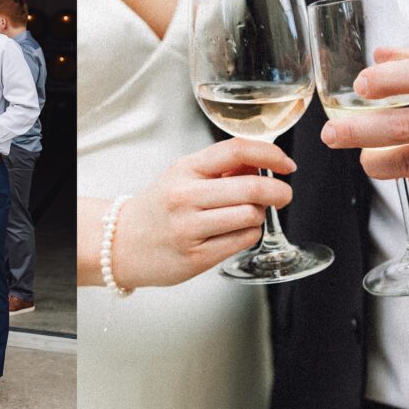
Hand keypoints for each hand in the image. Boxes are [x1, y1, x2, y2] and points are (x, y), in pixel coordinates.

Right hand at [109, 138, 295, 287]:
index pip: (237, 151)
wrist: (121, 243)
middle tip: (283, 195)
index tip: (287, 165)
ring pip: (251, 216)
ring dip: (259, 215)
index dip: (271, 154)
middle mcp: (185, 196)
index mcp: (185, 169)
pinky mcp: (196, 257)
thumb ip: (221, 168)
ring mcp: (190, 228)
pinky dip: (249, 235)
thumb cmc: (159, 207)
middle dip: (278, 192)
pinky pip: (243, 241)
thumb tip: (264, 161)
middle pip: (252, 187)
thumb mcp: (183, 176)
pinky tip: (235, 232)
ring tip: (246, 216)